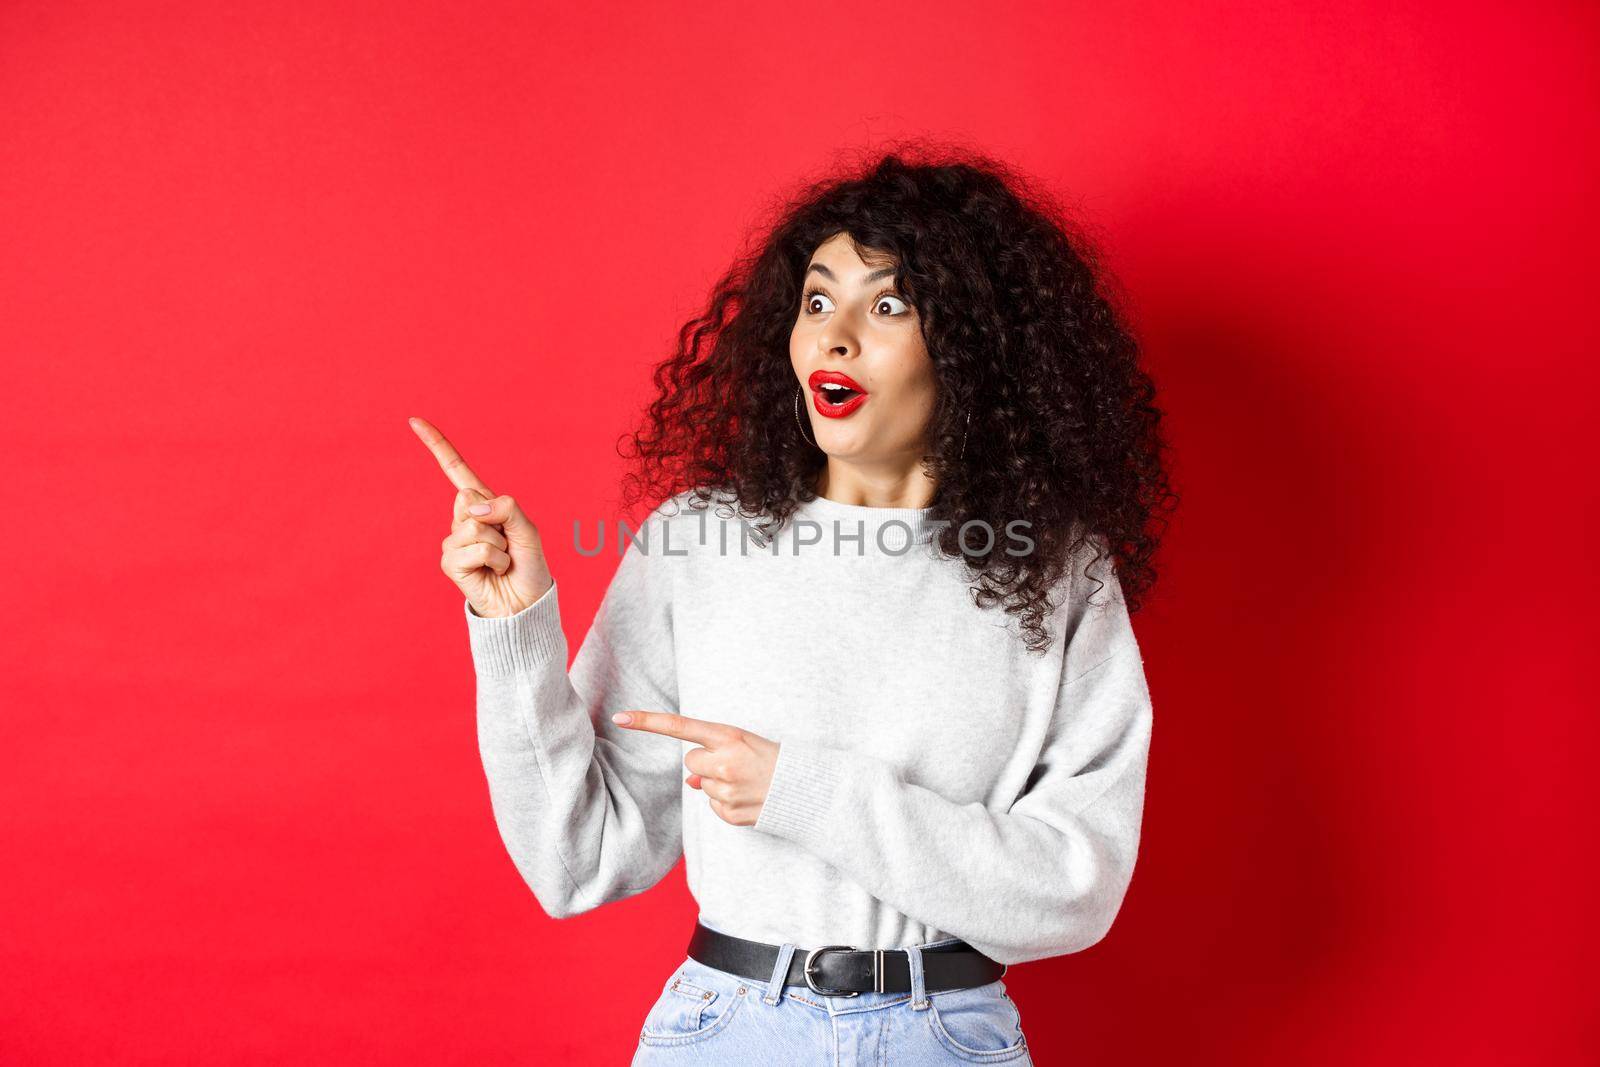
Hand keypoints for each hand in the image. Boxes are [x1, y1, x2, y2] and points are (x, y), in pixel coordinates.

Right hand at [410, 416, 552, 617]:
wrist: (525, 603)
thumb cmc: (528, 566)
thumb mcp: (527, 530)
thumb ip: (507, 508)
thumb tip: (471, 506)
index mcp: (481, 505)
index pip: (456, 470)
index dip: (437, 445)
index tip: (414, 420)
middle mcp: (463, 520)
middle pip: (470, 498)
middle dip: (499, 520)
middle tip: (507, 543)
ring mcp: (454, 541)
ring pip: (476, 526)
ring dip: (500, 545)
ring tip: (502, 560)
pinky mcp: (450, 563)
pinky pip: (477, 548)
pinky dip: (495, 560)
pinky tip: (492, 572)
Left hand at [611, 711, 779, 827]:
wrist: (808, 790)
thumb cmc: (775, 760)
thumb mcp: (747, 745)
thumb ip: (715, 754)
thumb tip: (690, 781)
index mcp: (730, 736)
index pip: (681, 727)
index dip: (648, 722)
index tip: (621, 718)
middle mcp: (725, 762)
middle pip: (691, 762)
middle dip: (706, 764)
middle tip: (737, 764)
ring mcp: (727, 789)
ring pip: (702, 786)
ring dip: (719, 785)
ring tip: (748, 782)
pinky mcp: (730, 813)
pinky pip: (713, 807)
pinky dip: (727, 804)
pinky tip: (748, 798)